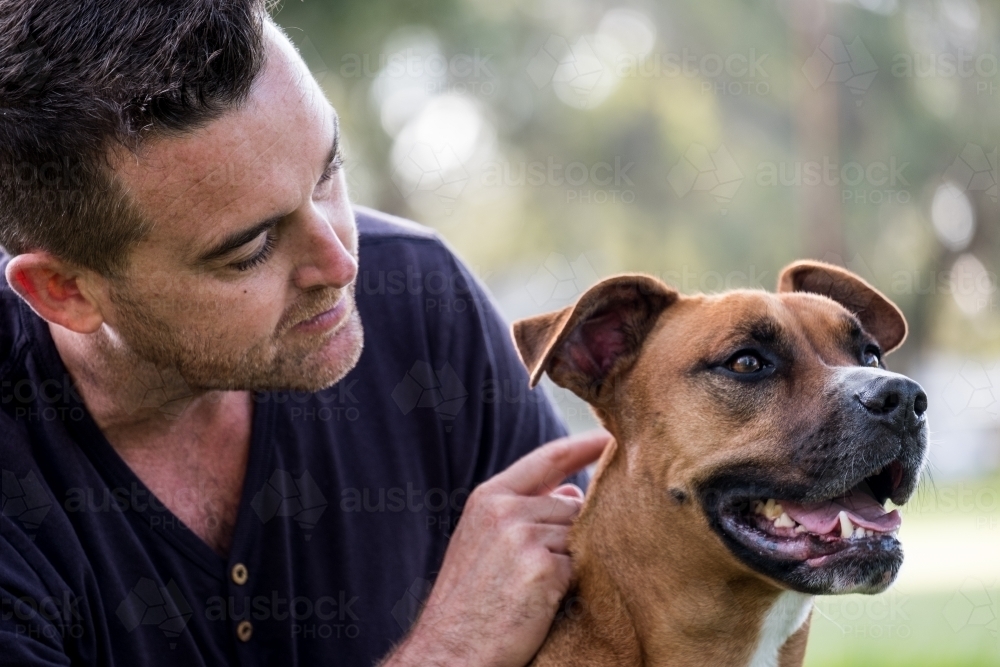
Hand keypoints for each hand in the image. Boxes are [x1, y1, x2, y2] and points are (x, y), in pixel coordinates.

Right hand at [382, 429, 610, 666]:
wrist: (450, 650)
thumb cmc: (469, 601)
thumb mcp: (483, 541)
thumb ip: (524, 510)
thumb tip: (573, 492)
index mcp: (488, 498)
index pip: (547, 459)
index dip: (584, 445)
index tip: (612, 438)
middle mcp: (505, 509)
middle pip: (571, 504)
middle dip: (570, 533)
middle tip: (540, 568)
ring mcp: (524, 537)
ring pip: (578, 536)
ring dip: (569, 561)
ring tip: (535, 589)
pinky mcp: (542, 569)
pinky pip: (579, 567)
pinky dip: (569, 585)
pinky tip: (541, 602)